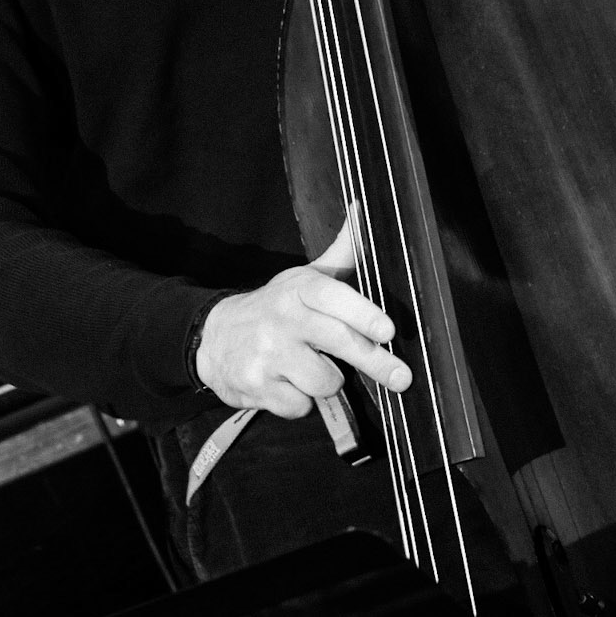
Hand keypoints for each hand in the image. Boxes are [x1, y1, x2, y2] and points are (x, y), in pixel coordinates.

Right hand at [193, 218, 412, 418]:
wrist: (214, 337)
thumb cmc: (274, 308)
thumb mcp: (303, 277)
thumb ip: (340, 252)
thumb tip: (363, 210)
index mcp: (297, 289)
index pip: (331, 296)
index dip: (362, 313)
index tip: (389, 331)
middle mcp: (282, 318)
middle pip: (337, 342)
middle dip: (375, 362)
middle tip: (401, 378)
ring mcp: (267, 354)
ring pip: (324, 381)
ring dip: (328, 382)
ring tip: (313, 368)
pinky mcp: (257, 386)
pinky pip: (301, 406)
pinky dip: (301, 402)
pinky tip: (287, 384)